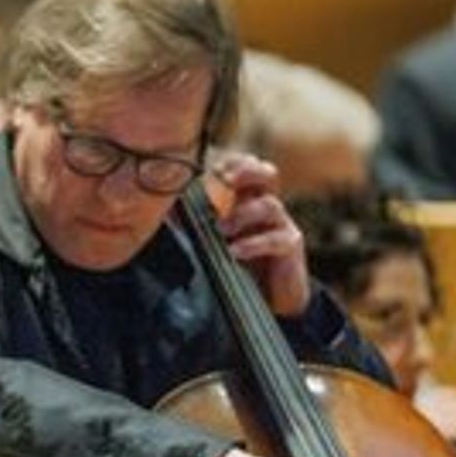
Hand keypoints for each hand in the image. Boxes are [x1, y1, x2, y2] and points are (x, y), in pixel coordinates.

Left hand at [211, 153, 309, 316]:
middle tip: (224, 180)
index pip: (245, 167)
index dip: (232, 162)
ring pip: (269, 205)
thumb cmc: (237, 262)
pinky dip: (253, 244)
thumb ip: (196, 221)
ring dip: (241, 214)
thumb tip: (165, 210)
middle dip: (246, 171)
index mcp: (248, 198)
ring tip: (220, 229)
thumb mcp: (214, 238)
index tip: (212, 167)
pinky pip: (276, 239)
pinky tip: (235, 251)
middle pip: (267, 174)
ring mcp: (281, 223)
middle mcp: (266, 205)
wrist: (268, 294)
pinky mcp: (290, 245)